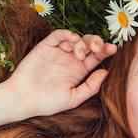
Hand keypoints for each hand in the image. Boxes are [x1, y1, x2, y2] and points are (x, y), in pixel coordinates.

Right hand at [3, 29, 117, 117]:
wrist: (23, 100)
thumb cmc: (47, 103)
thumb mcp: (73, 98)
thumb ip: (90, 86)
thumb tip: (106, 72)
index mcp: (79, 71)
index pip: (96, 57)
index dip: (105, 51)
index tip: (113, 49)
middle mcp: (70, 60)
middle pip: (88, 44)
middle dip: (96, 42)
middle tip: (98, 48)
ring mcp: (58, 52)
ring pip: (75, 38)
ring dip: (82, 42)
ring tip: (80, 54)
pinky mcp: (45, 47)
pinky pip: (58, 35)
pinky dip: (67, 34)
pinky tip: (73, 39)